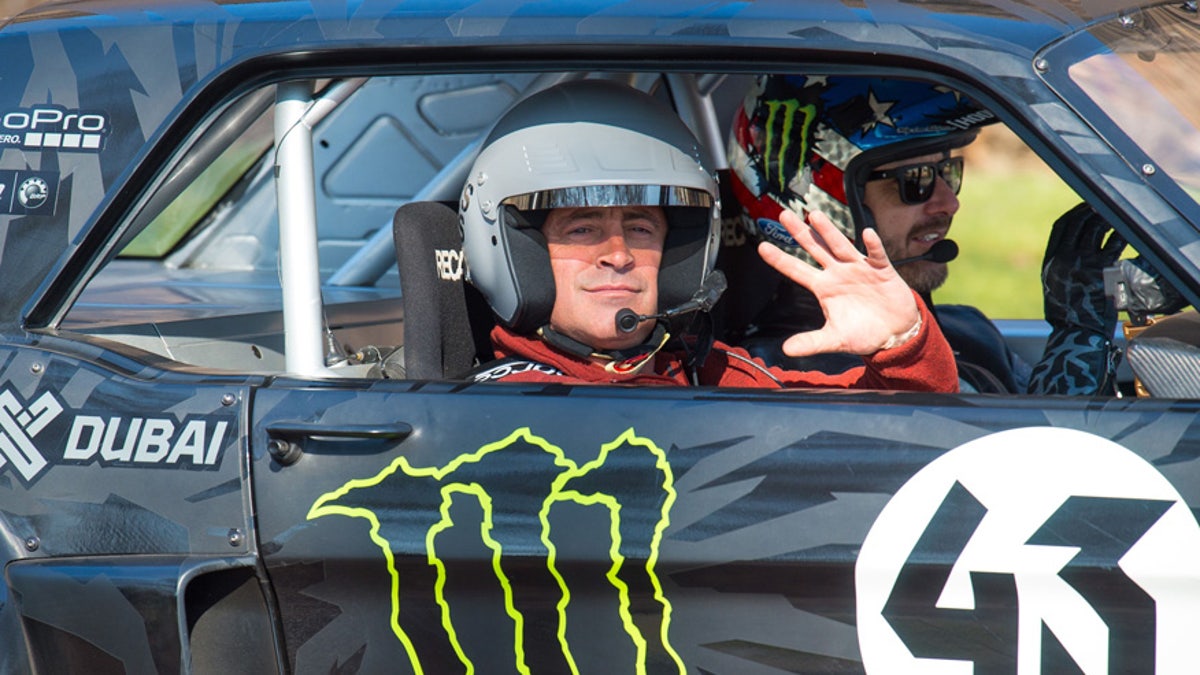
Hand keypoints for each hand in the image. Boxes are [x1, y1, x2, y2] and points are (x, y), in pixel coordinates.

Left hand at [756, 209, 919, 356]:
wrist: (894, 334)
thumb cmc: (863, 333)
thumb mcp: (834, 339)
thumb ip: (811, 342)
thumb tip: (786, 350)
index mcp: (823, 287)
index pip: (796, 270)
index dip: (780, 259)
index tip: (761, 247)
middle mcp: (837, 273)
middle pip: (815, 248)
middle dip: (800, 233)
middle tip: (784, 215)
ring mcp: (858, 269)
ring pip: (841, 245)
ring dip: (828, 231)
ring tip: (815, 216)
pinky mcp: (882, 271)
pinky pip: (876, 256)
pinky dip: (872, 246)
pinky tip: (867, 234)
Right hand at [1029, 202, 1125, 394]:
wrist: (1076, 333)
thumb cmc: (1067, 314)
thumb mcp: (1054, 286)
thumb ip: (1060, 266)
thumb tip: (1071, 249)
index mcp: (1050, 262)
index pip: (1060, 228)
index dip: (1073, 215)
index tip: (1083, 209)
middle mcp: (1064, 258)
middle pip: (1078, 223)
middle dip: (1091, 211)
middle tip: (1102, 206)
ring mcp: (1082, 262)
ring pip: (1095, 229)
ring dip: (1106, 218)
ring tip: (1115, 216)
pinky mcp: (1101, 268)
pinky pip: (1113, 243)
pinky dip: (1120, 233)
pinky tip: (1125, 231)